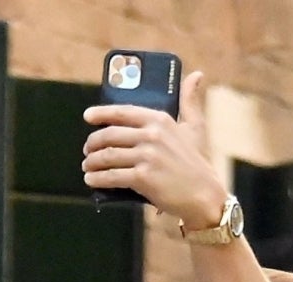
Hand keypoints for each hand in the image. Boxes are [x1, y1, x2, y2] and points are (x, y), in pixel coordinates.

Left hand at [83, 71, 226, 228]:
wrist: (204, 196)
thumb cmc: (197, 163)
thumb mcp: (195, 128)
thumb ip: (189, 101)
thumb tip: (197, 74)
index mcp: (159, 119)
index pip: (122, 112)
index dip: (100, 113)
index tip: (87, 116)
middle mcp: (152, 135)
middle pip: (109, 135)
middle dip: (93, 144)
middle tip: (87, 151)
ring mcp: (147, 156)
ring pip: (107, 156)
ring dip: (92, 162)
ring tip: (87, 166)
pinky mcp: (143, 178)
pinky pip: (111, 176)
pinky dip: (97, 179)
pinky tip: (91, 180)